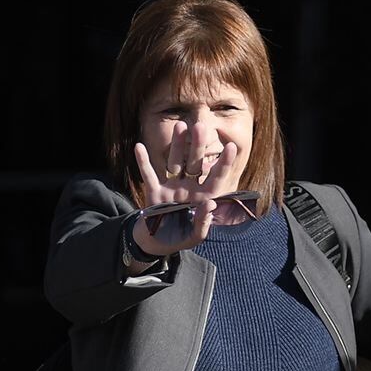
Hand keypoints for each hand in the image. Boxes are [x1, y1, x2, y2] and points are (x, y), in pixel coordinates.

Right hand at [131, 130, 241, 258]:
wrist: (157, 244)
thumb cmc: (180, 239)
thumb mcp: (194, 237)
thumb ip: (203, 223)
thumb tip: (210, 203)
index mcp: (202, 198)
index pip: (216, 178)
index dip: (224, 163)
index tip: (231, 146)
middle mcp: (189, 189)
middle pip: (194, 164)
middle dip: (197, 146)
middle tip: (200, 126)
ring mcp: (171, 188)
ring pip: (174, 163)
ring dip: (177, 146)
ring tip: (179, 126)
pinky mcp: (154, 191)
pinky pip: (148, 175)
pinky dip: (143, 162)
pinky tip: (139, 147)